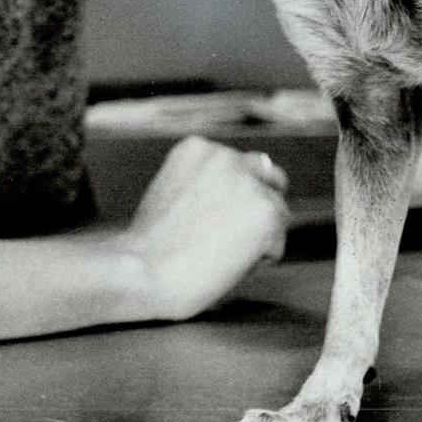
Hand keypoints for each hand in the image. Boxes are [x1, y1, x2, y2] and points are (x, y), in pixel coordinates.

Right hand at [120, 135, 289, 320]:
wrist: (144, 273)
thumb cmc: (150, 249)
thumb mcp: (170, 193)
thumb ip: (205, 185)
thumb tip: (241, 196)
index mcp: (197, 148)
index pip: (238, 165)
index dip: (232, 198)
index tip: (212, 221)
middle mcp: (226, 156)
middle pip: (268, 177)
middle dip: (257, 204)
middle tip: (229, 238)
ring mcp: (249, 182)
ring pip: (276, 213)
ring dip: (257, 236)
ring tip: (219, 254)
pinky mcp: (267, 211)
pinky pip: (276, 243)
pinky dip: (259, 260)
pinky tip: (227, 264)